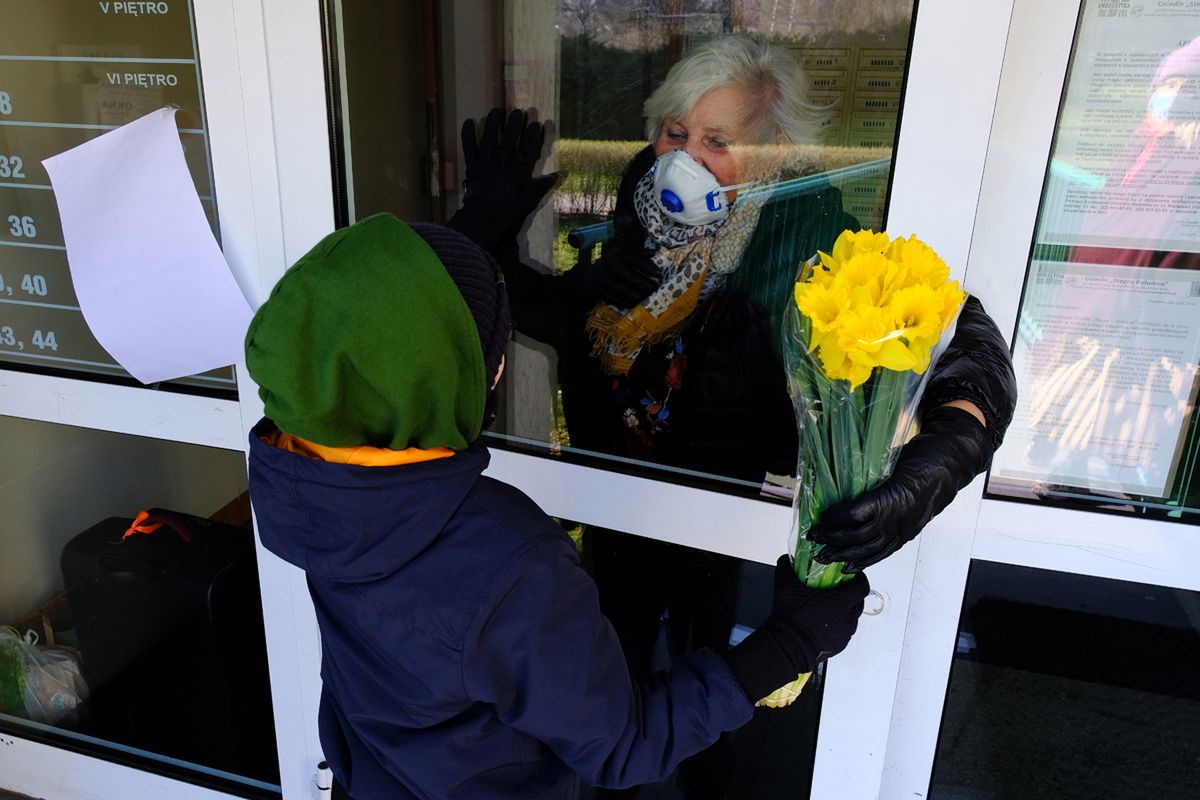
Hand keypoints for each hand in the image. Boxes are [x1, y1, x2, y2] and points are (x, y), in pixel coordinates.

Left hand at [447, 108, 558, 251]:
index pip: (525, 151)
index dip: (531, 136)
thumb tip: (560, 174)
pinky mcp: (472, 166)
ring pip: (489, 141)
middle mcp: (500, 165)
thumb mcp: (527, 202)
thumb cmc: (506, 212)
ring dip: (493, 125)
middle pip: (507, 142)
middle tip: (519, 110)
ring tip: (498, 110)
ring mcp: (484, 165)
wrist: (481, 220)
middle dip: (513, 125)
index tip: (537, 122)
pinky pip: (469, 149)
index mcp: (514, 173)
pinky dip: (467, 136)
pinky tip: (469, 120)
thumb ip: (541, 187)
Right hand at [594, 211, 658, 307]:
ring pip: (625, 291)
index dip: (649, 268)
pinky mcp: (599, 291)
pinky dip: (627, 303)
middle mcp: (611, 268)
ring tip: (647, 298)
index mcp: (618, 257)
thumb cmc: (610, 265)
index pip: (636, 261)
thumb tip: (654, 252)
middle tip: (655, 289)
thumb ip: (638, 255)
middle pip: (633, 278)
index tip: (659, 274)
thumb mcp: (622, 256)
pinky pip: (616, 300)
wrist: (586, 275)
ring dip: (639, 296)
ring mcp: (605, 280)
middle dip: (646, 284)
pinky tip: (635, 304)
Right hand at [721, 555, 868, 702]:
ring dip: (845, 610)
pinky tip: (824, 622)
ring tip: (829, 607)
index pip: (862, 586)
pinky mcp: (840, 644)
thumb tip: (787, 560)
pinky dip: (838, 625)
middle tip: (837, 590)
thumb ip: (786, 567)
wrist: (787, 645)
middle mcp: (847, 617)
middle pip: (858, 601)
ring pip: (852, 617)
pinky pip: (844, 631)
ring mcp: (845, 633)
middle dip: (851, 594)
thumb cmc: (790, 617)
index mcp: (840, 601)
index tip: (851, 576)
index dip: (859, 579)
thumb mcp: (785, 585)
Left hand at [811, 405, 991, 572]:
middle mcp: (898, 519)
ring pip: (869, 549)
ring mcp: (904, 529)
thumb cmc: (922, 457)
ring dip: (843, 555)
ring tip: (823, 557)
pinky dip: (865, 561)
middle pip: (858, 537)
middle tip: (813, 538)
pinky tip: (848, 567)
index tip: (820, 516)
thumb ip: (868, 477)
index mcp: (892, 497)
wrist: (950, 464)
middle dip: (832, 540)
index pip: (855, 515)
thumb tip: (838, 483)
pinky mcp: (908, 533)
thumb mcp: (889, 460)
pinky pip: (884, 553)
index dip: (834, 518)